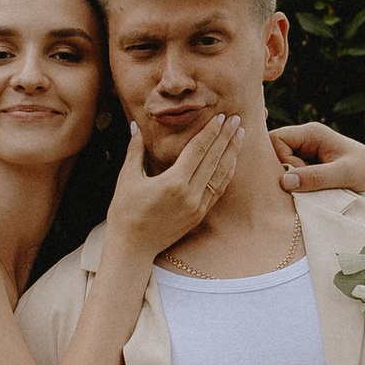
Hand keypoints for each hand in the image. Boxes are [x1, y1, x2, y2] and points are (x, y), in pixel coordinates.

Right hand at [107, 116, 240, 255]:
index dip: (211, 132)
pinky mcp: (199, 215)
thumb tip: (135, 126)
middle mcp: (190, 194)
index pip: (198, 150)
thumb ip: (135, 150)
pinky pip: (218, 190)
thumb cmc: (124, 213)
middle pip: (214, 159)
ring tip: (240, 136)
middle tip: (238, 119)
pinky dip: (226, 173)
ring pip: (220, 175)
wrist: (132, 247)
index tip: (221, 117)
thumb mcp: (127, 178)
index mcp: (173, 182)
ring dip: (232, 154)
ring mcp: (197, 206)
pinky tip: (231, 161)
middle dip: (227, 137)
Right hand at [271, 120, 364, 194]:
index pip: (276, 139)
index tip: (298, 177)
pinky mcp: (307, 165)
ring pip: (279, 163)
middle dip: (281, 170)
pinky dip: (294, 183)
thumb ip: (316, 177)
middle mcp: (305, 139)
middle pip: (273, 151)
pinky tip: (307, 191)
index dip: (280, 160)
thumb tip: (284, 181)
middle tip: (300, 186)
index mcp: (311, 133)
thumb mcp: (344, 175)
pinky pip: (289, 172)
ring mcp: (305, 152)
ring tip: (307, 189)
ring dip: (288, 178)